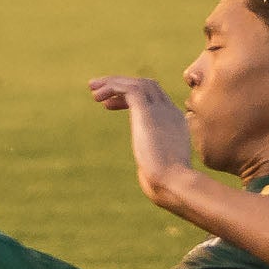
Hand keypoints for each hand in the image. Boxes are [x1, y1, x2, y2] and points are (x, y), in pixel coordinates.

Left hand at [89, 73, 194, 205]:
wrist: (173, 182)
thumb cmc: (166, 185)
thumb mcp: (160, 169)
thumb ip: (155, 164)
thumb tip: (146, 171)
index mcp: (176, 123)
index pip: (155, 98)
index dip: (130, 97)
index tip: (109, 104)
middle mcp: (169, 111)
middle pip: (146, 85)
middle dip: (121, 83)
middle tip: (97, 88)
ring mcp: (160, 109)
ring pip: (136, 83)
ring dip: (113, 83)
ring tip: (92, 89)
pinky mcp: (147, 110)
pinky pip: (128, 88)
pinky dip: (112, 87)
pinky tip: (97, 97)